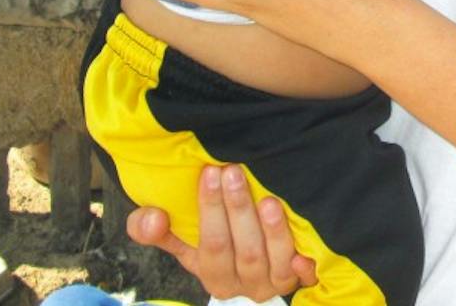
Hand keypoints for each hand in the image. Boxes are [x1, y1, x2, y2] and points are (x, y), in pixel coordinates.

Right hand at [126, 164, 316, 299]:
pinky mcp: (299, 280)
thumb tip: (149, 217)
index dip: (210, 210)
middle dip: (238, 210)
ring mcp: (274, 283)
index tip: (210, 173)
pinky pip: (305, 278)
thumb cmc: (216, 247)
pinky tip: (304, 251)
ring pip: (275, 262)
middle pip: (244, 252)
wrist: (248, 275)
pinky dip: (305, 265)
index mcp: (214, 276)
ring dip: (273, 231)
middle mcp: (245, 284)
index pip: (211, 245)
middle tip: (235, 171)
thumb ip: (157, 230)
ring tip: (268, 200)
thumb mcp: (184, 242)